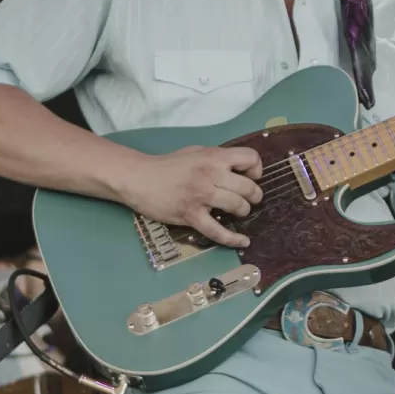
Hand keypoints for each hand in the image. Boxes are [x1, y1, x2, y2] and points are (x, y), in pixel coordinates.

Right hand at [120, 143, 263, 249]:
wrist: (139, 178)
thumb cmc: (168, 165)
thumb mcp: (196, 152)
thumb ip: (217, 159)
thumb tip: (239, 169)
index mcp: (214, 157)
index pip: (251, 158)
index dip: (255, 169)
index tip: (249, 176)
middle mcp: (211, 174)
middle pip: (248, 187)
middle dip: (253, 195)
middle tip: (247, 199)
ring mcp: (202, 196)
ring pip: (238, 207)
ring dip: (243, 211)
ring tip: (238, 212)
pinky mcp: (192, 215)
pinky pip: (218, 231)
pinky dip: (233, 239)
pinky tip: (243, 241)